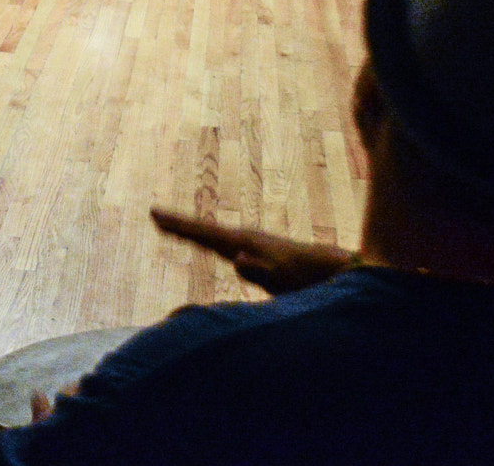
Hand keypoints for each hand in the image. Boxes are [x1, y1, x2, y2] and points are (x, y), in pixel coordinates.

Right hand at [150, 207, 353, 293]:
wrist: (339, 272)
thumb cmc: (310, 280)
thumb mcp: (283, 280)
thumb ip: (261, 272)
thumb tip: (238, 259)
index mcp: (245, 244)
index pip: (204, 234)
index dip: (178, 226)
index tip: (154, 213)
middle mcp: (247, 240)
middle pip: (205, 231)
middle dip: (180, 225)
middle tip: (155, 215)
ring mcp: (255, 246)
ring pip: (216, 237)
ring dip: (195, 233)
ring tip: (174, 228)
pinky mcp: (262, 256)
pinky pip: (226, 246)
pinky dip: (211, 243)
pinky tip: (214, 248)